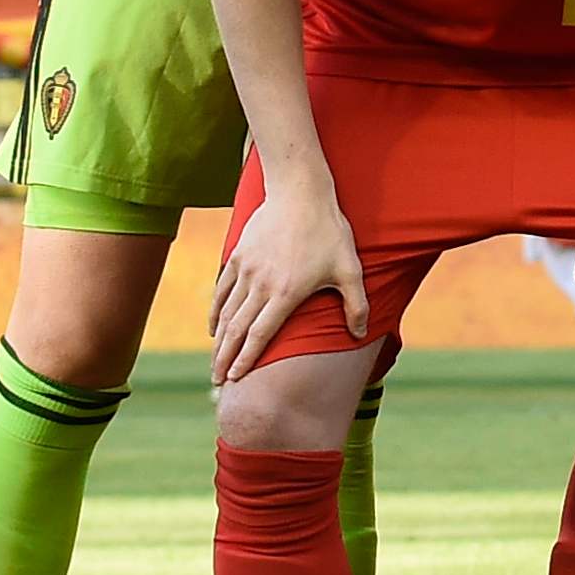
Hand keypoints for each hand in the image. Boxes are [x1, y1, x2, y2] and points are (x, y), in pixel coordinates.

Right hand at [212, 169, 361, 383]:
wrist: (300, 193)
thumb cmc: (329, 232)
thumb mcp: (350, 269)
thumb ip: (356, 304)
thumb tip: (361, 333)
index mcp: (287, 293)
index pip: (261, 335)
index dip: (247, 359)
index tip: (236, 379)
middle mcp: (260, 285)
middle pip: (237, 330)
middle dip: (225, 359)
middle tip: (217, 381)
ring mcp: (245, 270)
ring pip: (226, 313)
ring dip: (218, 340)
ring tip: (215, 361)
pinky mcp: (237, 256)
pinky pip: (221, 290)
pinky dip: (215, 311)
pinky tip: (214, 327)